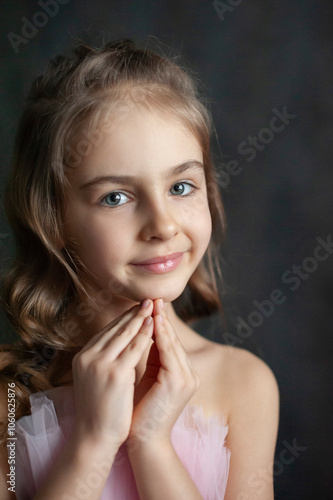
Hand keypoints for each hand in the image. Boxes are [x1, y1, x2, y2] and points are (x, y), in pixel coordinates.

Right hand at [71, 299, 153, 450]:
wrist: (94, 437)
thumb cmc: (100, 411)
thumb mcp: (98, 378)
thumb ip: (107, 360)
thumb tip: (123, 345)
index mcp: (83, 357)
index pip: (107, 331)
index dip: (124, 318)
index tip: (138, 307)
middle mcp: (88, 356)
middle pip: (115, 328)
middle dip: (134, 313)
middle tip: (148, 299)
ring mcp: (100, 363)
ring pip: (125, 333)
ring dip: (141, 318)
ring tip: (153, 305)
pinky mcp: (114, 372)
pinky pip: (134, 347)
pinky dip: (145, 333)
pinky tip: (154, 324)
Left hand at [128, 299, 199, 446]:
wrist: (142, 439)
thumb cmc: (139, 410)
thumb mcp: (145, 377)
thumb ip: (148, 356)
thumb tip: (139, 331)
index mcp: (180, 373)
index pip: (168, 342)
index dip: (158, 323)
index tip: (147, 305)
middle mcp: (188, 374)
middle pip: (172, 339)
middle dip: (160, 318)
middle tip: (151, 298)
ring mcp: (186, 378)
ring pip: (171, 342)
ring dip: (160, 322)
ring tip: (151, 305)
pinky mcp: (179, 382)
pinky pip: (168, 352)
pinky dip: (160, 336)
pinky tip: (151, 322)